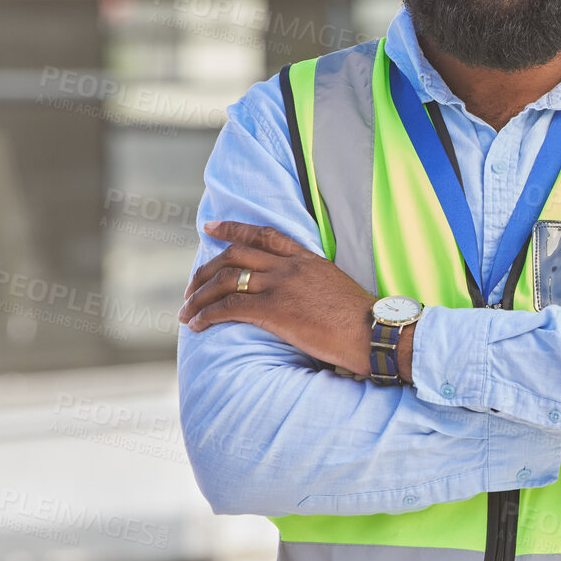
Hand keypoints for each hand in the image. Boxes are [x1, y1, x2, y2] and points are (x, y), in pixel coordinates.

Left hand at [179, 221, 381, 376]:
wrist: (374, 332)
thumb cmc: (361, 320)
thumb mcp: (336, 288)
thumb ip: (313, 283)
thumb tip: (300, 296)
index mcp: (306, 259)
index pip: (263, 234)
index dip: (232, 229)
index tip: (210, 228)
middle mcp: (289, 266)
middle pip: (233, 255)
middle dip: (205, 269)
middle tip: (190, 286)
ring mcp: (280, 286)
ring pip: (224, 280)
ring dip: (199, 296)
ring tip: (187, 311)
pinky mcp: (274, 310)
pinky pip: (228, 307)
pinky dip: (207, 314)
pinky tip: (198, 325)